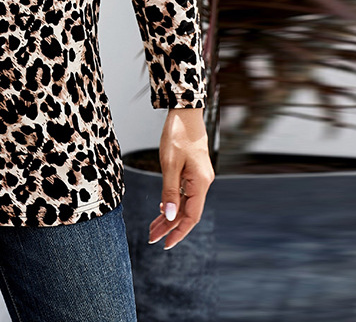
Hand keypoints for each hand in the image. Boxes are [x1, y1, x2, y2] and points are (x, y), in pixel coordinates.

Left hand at [148, 107, 213, 249]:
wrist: (185, 112)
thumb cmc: (177, 134)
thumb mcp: (170, 163)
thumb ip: (170, 191)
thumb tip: (170, 216)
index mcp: (200, 183)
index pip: (191, 216)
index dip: (178, 232)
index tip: (165, 244)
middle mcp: (203, 183)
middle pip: (187, 212)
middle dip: (169, 226)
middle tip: (152, 238)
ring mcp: (199, 177)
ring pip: (185, 203)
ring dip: (170, 215)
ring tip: (154, 228)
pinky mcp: (193, 171)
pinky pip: (184, 192)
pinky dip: (173, 201)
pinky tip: (163, 208)